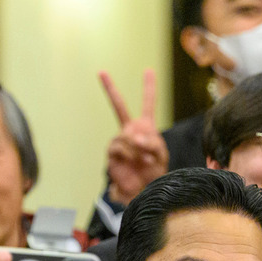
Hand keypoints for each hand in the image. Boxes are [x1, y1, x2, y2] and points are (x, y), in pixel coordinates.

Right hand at [100, 69, 168, 204]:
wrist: (143, 190)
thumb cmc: (154, 171)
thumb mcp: (160, 154)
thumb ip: (152, 143)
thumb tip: (135, 137)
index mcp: (145, 126)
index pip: (148, 103)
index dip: (149, 87)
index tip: (149, 70)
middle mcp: (129, 130)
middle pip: (119, 105)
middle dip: (110, 89)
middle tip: (101, 72)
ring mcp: (120, 140)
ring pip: (126, 135)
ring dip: (138, 147)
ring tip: (145, 159)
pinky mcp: (112, 153)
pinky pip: (120, 146)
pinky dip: (129, 153)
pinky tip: (134, 160)